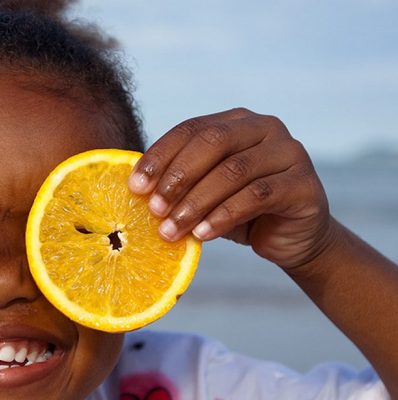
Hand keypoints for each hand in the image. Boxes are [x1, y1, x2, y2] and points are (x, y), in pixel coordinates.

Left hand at [128, 108, 332, 269]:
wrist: (291, 239)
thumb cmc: (239, 212)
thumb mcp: (204, 192)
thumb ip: (179, 182)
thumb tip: (134, 187)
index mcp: (236, 121)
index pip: (191, 129)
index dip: (160, 156)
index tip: (135, 186)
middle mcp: (265, 128)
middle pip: (213, 143)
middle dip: (177, 177)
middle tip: (154, 210)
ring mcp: (289, 152)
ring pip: (233, 171)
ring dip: (196, 203)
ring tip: (171, 230)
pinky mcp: (304, 184)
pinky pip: (257, 195)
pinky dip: (224, 216)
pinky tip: (203, 234)